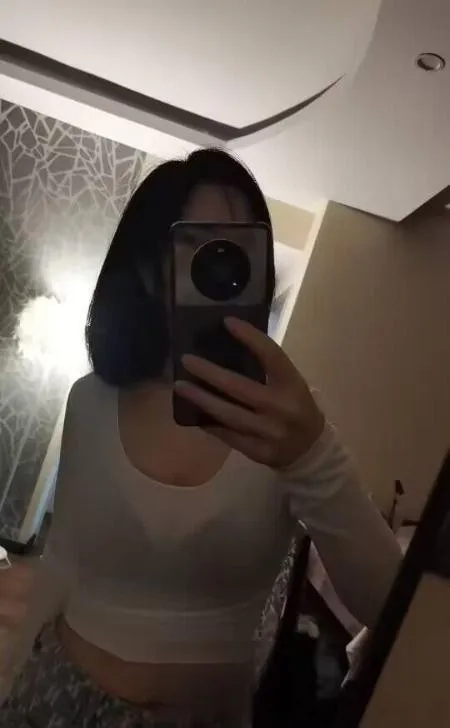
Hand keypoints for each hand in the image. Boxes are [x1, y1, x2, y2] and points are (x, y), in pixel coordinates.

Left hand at [174, 317, 324, 468]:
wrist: (310, 449)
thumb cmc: (294, 406)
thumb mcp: (289, 383)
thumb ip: (265, 369)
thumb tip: (225, 346)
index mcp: (292, 384)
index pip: (271, 355)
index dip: (250, 337)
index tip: (226, 322)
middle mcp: (281, 407)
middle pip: (239, 387)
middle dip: (209, 373)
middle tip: (186, 360)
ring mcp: (269, 432)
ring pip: (228, 414)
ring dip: (201, 399)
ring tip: (180, 386)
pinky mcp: (258, 451)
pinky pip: (227, 435)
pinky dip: (210, 423)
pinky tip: (194, 413)